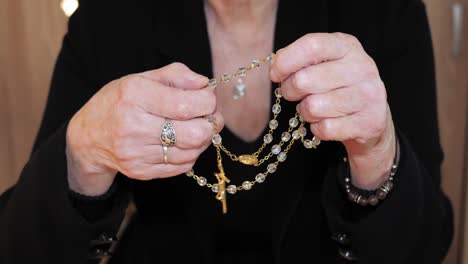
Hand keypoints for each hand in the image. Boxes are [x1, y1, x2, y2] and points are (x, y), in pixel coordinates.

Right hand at [66, 63, 222, 195]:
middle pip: (194, 134)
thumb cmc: (120, 102)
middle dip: (211, 124)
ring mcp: (136, 152)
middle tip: (211, 116)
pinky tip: (183, 142)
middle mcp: (133, 126)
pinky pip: (182, 166)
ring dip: (203, 140)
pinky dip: (190, 153)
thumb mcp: (141, 79)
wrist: (88, 137)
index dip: (208, 102)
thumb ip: (177, 76)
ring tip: (197, 128)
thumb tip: (205, 84)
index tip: (208, 98)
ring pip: (191, 152)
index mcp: (134, 95)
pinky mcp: (141, 171)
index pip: (186, 104)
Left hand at [270, 33, 395, 189]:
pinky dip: (318, 129)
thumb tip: (277, 62)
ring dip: (305, 112)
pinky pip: (325, 129)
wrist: (371, 117)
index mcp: (348, 46)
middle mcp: (362, 67)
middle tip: (294, 94)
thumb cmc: (337, 86)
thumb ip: (299, 58)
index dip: (286, 61)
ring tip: (314, 108)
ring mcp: (368, 96)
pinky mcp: (369, 123)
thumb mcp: (323, 63)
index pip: (311, 45)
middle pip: (304, 80)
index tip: (274, 74)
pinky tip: (327, 122)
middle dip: (290, 91)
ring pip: (312, 107)